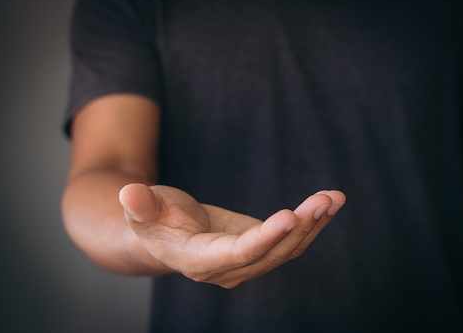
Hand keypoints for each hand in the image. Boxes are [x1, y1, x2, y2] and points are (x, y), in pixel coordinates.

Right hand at [119, 184, 344, 287]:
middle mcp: (227, 269)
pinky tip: (330, 203)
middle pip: (271, 253)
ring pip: (287, 249)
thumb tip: (129, 193)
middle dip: (299, 227)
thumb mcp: (142, 209)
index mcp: (199, 260)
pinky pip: (291, 241)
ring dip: (313, 224)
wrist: (166, 233)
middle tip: (322, 200)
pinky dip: (312, 223)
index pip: (236, 254)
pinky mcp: (260, 249)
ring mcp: (247, 262)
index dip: (264, 238)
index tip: (290, 215)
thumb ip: (140, 206)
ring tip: (333, 198)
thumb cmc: (152, 219)